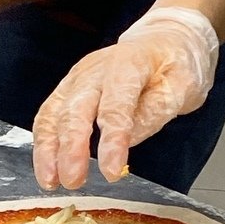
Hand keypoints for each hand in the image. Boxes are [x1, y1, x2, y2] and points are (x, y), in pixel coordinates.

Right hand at [32, 7, 219, 189]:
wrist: (159, 41)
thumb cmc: (173, 65)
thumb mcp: (182, 85)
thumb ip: (156, 110)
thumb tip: (128, 139)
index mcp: (127, 65)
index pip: (116, 107)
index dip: (112, 142)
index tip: (111, 173)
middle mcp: (94, 70)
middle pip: (75, 110)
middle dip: (70, 148)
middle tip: (73, 181)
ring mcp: (76, 79)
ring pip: (53, 114)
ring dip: (48, 151)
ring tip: (51, 182)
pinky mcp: (66, 90)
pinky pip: (47, 117)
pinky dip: (42, 145)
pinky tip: (47, 171)